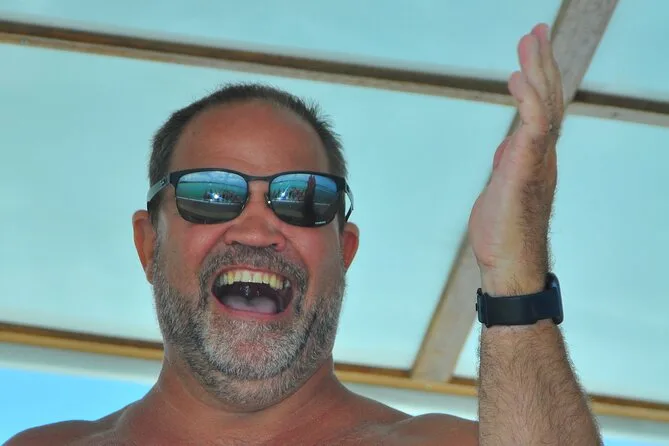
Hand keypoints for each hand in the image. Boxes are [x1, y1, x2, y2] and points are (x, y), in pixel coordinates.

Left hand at [468, 23, 563, 295]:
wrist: (509, 266)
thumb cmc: (503, 231)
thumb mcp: (502, 188)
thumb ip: (508, 164)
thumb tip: (507, 146)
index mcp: (534, 157)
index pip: (541, 109)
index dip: (537, 78)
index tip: (529, 50)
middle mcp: (542, 155)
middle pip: (548, 100)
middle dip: (542, 63)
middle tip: (535, 31)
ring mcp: (537, 164)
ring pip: (545, 108)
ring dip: (538, 72)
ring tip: (529, 42)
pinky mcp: (526, 174)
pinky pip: (533, 131)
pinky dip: (528, 102)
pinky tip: (517, 79)